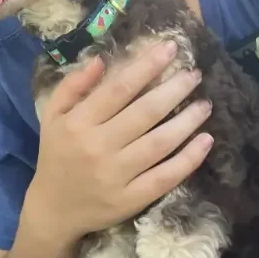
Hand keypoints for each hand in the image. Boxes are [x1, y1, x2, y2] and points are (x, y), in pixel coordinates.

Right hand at [25, 41, 213, 244]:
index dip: (147, 66)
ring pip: (160, 143)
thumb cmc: (56, 155)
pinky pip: (165, 177)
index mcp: (79, 122)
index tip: (170, 48)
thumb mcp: (52, 115)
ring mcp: (117, 175)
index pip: (119, 88)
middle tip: (195, 74)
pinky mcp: (131, 199)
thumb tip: (100, 59)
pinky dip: (189, 159)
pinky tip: (206, 141)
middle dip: (174, 89)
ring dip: (187, 121)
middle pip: (145, 112)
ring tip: (205, 104)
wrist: (53, 210)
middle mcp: (98, 146)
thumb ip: (72, 86)